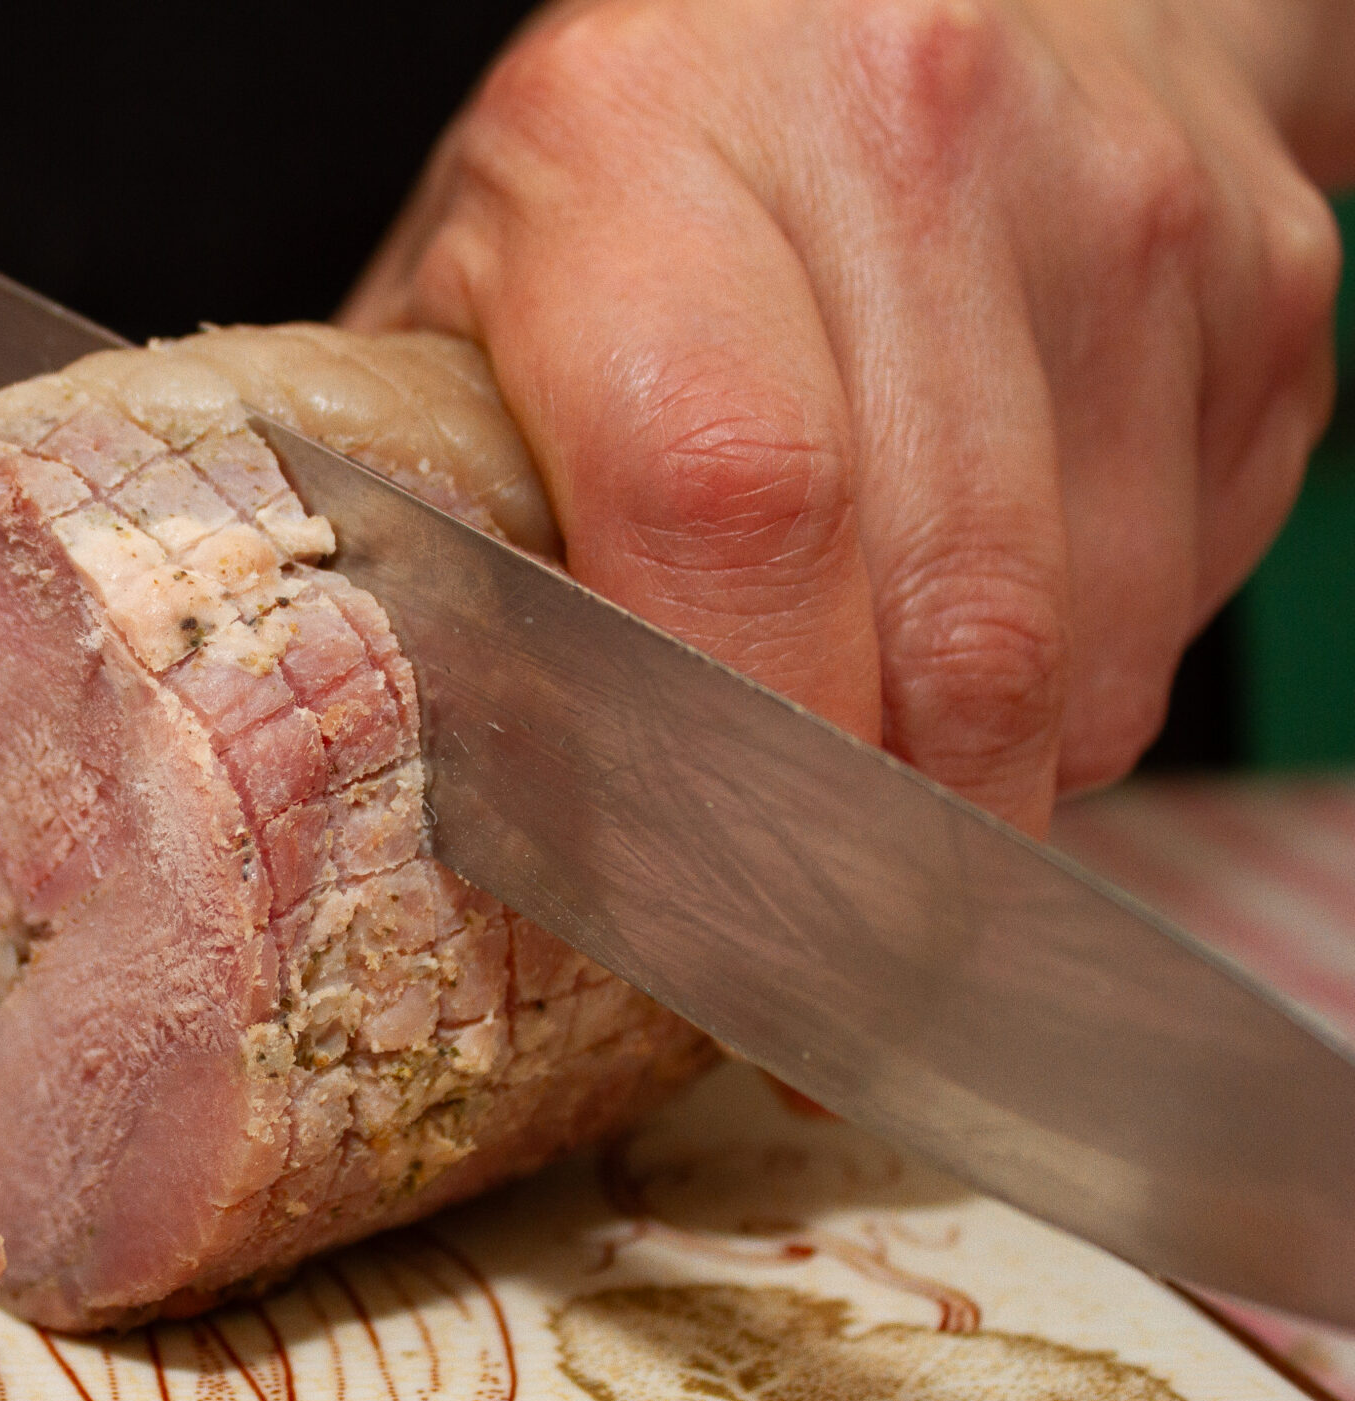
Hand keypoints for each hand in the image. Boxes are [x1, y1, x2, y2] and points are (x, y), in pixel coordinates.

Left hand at [343, 0, 1347, 832]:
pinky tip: (975, 605)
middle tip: (797, 957)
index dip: (723, 759)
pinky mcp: (1263, 287)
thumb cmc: (660, 163)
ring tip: (866, 759)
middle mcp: (909, 140)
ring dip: (977, 784)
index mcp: (645, 141)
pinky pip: (1176, 605)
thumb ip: (455, 502)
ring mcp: (1120, 210)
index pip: (729, 502)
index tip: (690, 917)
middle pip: (948, 627)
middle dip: (871, 858)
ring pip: (1085, 659)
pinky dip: (1072, 683)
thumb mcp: (484, 279)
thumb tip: (440, 768)